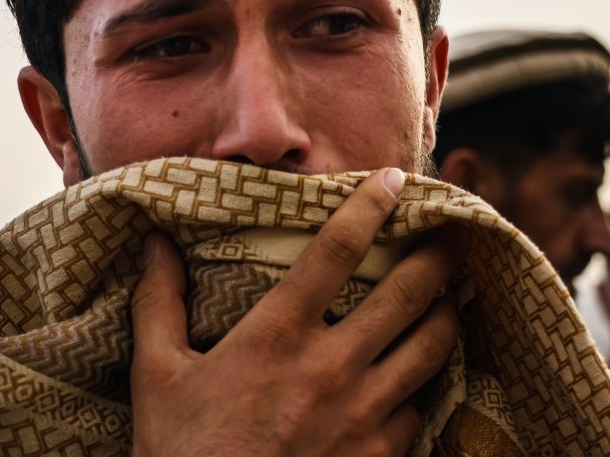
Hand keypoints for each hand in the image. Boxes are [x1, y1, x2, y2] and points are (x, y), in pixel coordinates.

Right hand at [129, 168, 464, 456]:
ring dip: (447, 315)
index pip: (336, 251)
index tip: (393, 180)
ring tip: (454, 297)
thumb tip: (155, 244)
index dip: (370, 206)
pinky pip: (420, 409)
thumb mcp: (156, 377)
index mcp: (276, 337)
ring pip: (431, 348)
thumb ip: (159, 304)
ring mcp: (362, 415)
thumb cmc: (180, 454)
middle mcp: (330, 368)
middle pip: (409, 293)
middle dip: (439, 257)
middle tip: (454, 235)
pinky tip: (424, 375)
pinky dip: (425, 386)